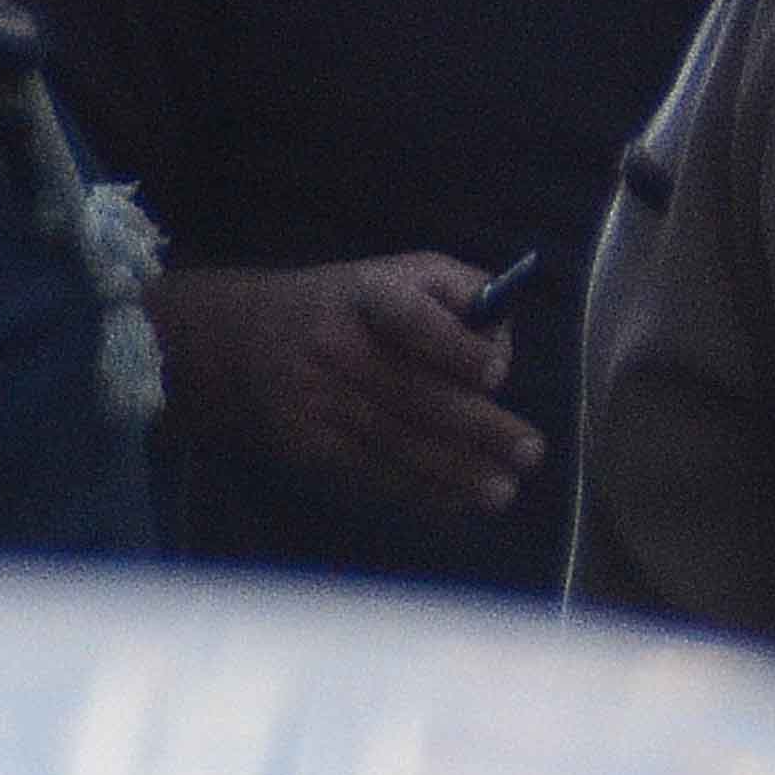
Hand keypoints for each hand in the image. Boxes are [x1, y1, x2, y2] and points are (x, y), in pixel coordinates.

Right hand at [155, 257, 542, 519]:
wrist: (244, 339)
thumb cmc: (353, 304)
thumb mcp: (403, 273)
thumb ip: (463, 292)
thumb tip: (503, 341)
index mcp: (366, 294)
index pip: (410, 319)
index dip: (452, 347)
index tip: (496, 375)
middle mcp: (337, 345)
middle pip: (412, 392)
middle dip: (478, 426)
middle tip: (530, 452)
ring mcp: (318, 399)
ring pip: (397, 441)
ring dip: (456, 472)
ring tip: (504, 490)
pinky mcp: (308, 443)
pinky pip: (372, 471)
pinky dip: (421, 491)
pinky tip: (460, 501)